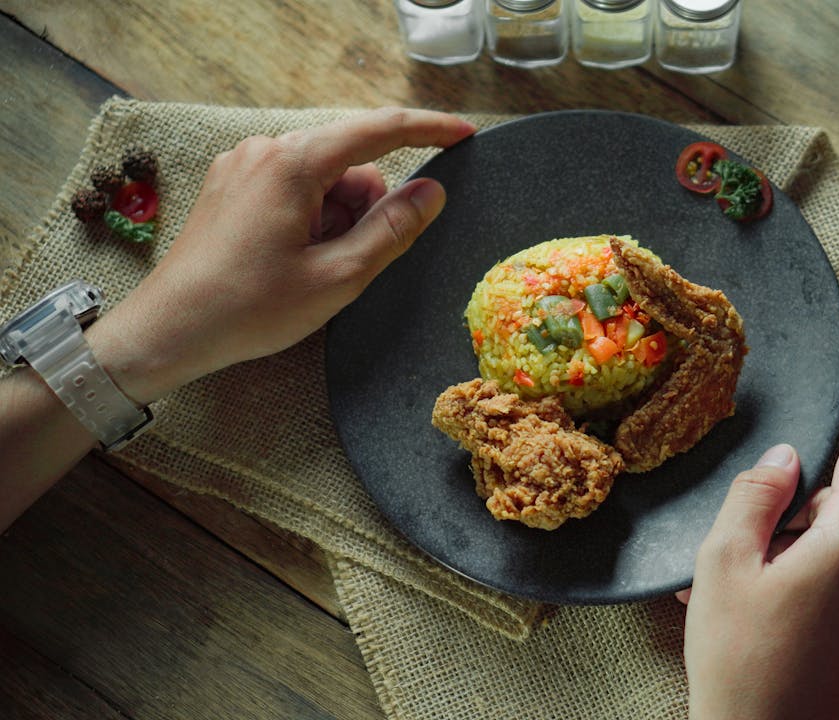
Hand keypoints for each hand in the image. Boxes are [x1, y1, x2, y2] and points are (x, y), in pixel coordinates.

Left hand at [87, 107, 475, 403]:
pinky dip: (312, 219)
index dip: (429, 129)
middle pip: (350, 163)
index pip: (379, 130)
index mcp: (294, 163)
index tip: (466, 135)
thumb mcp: (339, 276)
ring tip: (316, 269)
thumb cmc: (251, 308)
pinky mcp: (232, 187)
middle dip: (367, 208)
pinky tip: (295, 260)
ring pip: (324, 180)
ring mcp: (244, 166)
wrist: (170, 330)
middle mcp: (266, 150)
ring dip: (338, 219)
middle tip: (353, 262)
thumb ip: (393, 228)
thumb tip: (431, 192)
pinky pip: (295, 189)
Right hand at [680, 379, 838, 719]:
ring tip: (726, 585)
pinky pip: (834, 577)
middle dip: (788, 509)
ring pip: (831, 542)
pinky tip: (748, 602)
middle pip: (837, 504)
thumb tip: (787, 457)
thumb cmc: (738, 655)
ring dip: (784, 547)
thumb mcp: (726, 560)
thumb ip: (757, 493)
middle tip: (731, 544)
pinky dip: (795, 575)